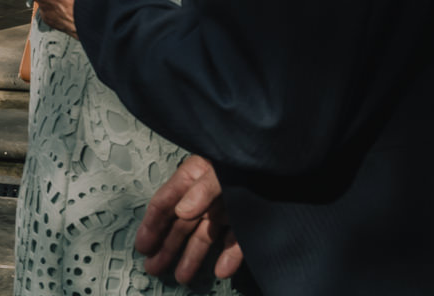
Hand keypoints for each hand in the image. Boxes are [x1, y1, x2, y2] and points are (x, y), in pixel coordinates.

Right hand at [138, 155, 244, 282]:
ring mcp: (228, 207)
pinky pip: (236, 241)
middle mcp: (207, 194)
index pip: (166, 202)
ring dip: (192, 256)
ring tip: (181, 277)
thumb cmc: (251, 156)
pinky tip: (221, 271)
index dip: (152, 225)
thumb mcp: (222, 168)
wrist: (291, 158)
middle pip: (182, 223)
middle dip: (167, 246)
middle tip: (153, 269)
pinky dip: (229, 256)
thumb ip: (203, 189)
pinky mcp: (249, 219)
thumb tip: (182, 212)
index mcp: (194, 176)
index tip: (142, 247)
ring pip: (205, 235)